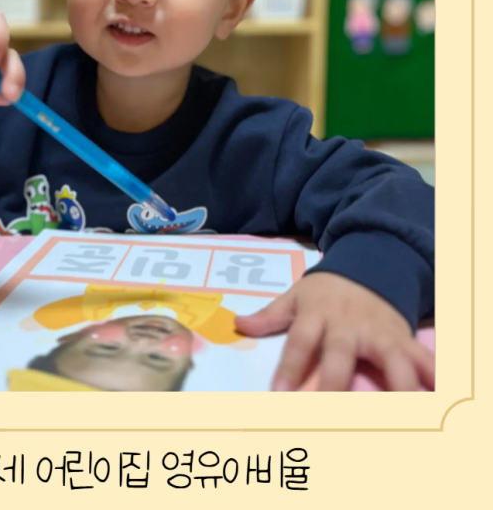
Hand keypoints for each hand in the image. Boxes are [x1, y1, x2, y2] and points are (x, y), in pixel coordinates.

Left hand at [235, 272, 434, 391]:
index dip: (289, 368)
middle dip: (334, 383)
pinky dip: (432, 376)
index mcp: (317, 314)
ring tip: (398, 412)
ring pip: (388, 360)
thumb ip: (269, 315)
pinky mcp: (402, 338)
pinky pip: (422, 358)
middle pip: (340, 355)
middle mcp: (348, 326)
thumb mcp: (296, 296)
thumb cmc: (326, 289)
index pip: (300, 342)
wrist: (367, 265)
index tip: (279, 394)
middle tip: (327, 410)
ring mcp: (379, 333)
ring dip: (395, 385)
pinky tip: (437, 395)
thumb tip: (239, 324)